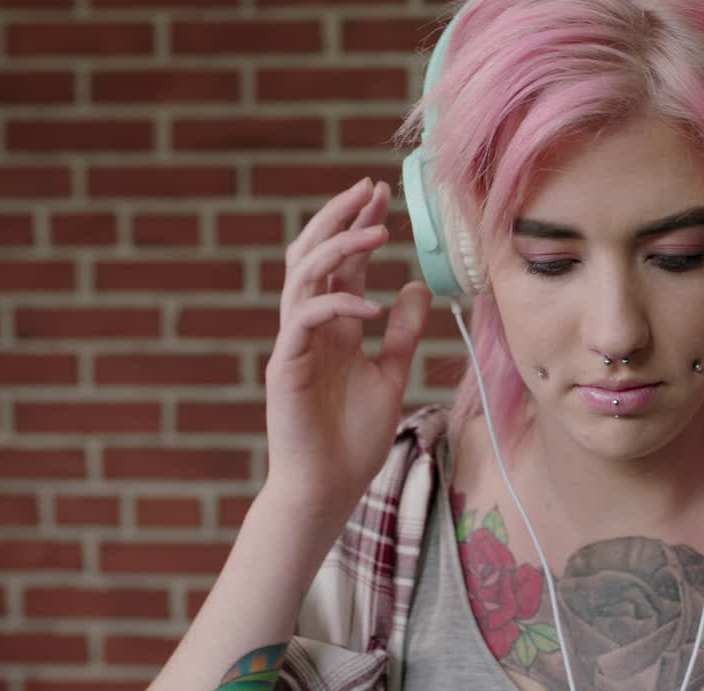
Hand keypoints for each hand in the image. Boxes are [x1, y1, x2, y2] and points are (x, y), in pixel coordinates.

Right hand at [263, 178, 430, 518]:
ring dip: (339, 249)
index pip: (342, 263)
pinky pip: (304, 320)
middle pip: (312, 255)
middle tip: (369, 191)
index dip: (359, 227)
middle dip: (339, 219)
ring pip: (302, 277)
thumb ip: (401, 333)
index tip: (382, 196)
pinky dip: (336, 305)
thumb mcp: (390, 374)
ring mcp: (294, 345)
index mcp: (333, 327)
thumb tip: (417, 286)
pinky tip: (370, 306)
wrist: (329, 487)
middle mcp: (310, 328)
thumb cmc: (354, 439)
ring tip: (377, 233)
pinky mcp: (286, 367)